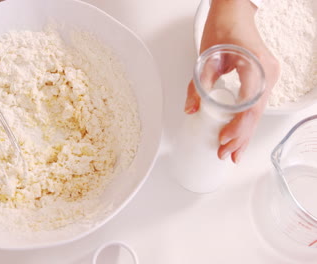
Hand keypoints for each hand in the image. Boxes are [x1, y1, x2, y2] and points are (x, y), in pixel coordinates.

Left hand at [185, 0, 279, 162]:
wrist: (233, 14)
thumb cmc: (222, 30)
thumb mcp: (205, 59)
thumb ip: (197, 86)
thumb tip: (191, 110)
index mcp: (256, 68)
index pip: (249, 106)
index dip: (238, 126)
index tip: (224, 139)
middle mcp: (267, 74)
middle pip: (255, 114)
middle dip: (240, 138)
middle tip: (225, 154)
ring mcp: (268, 78)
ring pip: (257, 113)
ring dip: (244, 134)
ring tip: (232, 153)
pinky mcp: (263, 80)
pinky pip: (256, 106)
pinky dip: (247, 123)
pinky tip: (240, 137)